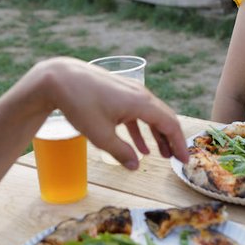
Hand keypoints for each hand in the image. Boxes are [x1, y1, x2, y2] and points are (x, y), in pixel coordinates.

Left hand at [28, 57, 189, 168]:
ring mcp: (129, 91)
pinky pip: (137, 112)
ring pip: (151, 115)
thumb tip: (135, 166)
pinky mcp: (118, 92)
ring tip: (162, 155)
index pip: (170, 124)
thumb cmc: (80, 104)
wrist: (60, 78)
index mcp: (141, 103)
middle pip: (164, 118)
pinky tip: (141, 146)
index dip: (179, 144)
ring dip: (158, 135)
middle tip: (177, 160)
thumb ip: (120, 152)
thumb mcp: (100, 135)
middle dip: (172, 140)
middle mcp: (140, 94)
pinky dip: (142, 129)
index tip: (184, 160)